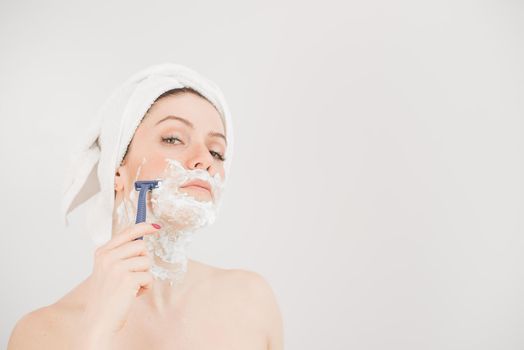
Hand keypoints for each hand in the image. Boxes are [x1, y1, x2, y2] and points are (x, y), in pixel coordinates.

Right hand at [75, 222, 159, 347]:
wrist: (99, 321)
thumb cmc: (107, 297)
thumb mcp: (108, 270)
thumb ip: (120, 255)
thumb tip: (142, 240)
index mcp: (102, 252)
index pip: (126, 232)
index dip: (144, 227)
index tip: (156, 226)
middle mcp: (107, 257)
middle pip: (141, 246)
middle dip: (143, 261)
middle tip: (133, 275)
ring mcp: (116, 267)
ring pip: (147, 261)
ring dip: (144, 275)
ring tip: (131, 286)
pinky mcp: (127, 279)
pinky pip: (149, 277)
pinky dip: (146, 287)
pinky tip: (133, 294)